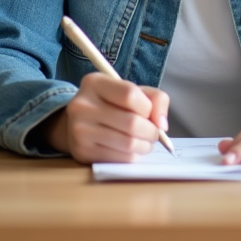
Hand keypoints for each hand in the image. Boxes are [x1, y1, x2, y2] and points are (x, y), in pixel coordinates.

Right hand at [42, 72, 169, 163]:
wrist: (79, 124)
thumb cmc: (112, 105)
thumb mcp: (132, 91)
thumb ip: (156, 99)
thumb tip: (162, 125)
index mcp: (95, 83)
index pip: (130, 95)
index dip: (148, 107)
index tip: (150, 113)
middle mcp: (82, 105)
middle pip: (132, 122)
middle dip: (151, 131)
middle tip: (154, 133)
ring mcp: (80, 130)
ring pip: (128, 143)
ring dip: (145, 145)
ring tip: (145, 142)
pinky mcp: (82, 152)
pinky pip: (120, 158)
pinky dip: (133, 156)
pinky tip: (131, 150)